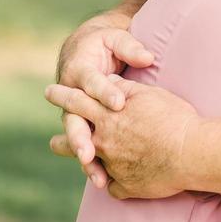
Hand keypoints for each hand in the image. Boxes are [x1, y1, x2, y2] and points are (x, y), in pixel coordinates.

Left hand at [46, 79, 198, 199]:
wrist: (191, 152)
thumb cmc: (173, 118)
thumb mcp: (148, 94)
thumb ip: (123, 89)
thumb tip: (108, 82)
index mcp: (107, 117)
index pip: (77, 102)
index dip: (62, 95)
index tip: (49, 92)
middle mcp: (105, 143)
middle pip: (75, 141)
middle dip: (63, 141)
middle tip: (53, 143)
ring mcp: (113, 167)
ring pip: (92, 167)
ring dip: (87, 166)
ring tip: (86, 165)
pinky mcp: (126, 187)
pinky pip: (114, 187)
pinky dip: (117, 183)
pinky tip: (120, 181)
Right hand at [51, 16, 155, 187]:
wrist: (83, 49)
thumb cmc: (103, 43)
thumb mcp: (115, 39)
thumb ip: (130, 47)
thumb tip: (147, 57)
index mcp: (79, 70)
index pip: (92, 83)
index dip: (105, 92)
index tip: (118, 103)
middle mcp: (73, 95)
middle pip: (75, 119)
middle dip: (80, 138)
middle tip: (89, 153)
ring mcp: (77, 114)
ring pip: (78, 139)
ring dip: (85, 158)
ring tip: (97, 178)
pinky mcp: (86, 125)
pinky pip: (87, 146)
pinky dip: (94, 164)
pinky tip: (104, 182)